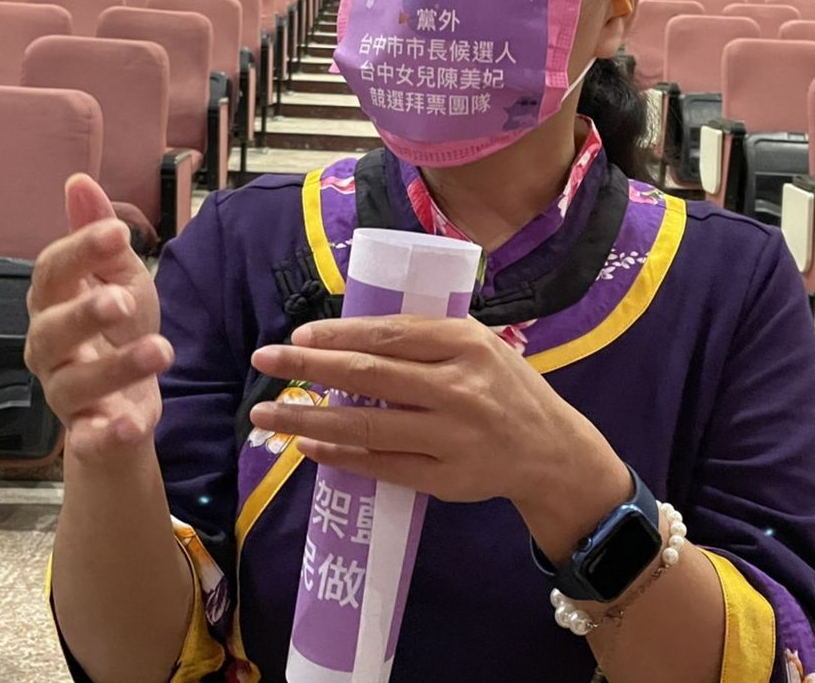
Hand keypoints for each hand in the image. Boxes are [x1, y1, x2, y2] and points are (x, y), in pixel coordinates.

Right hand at [24, 174, 172, 464]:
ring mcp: (65, 394)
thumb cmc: (118, 332)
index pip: (52, 273)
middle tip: (122, 299)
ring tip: (159, 350)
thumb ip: (99, 237)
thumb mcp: (120, 278)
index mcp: (54, 304)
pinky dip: (108, 434)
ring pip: (75, 384)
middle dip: (85, 313)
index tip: (117, 231)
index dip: (79, 251)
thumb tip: (78, 181)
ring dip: (116, 367)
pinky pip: (89, 439)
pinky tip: (132, 424)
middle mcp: (49, 349)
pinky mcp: (89, 434)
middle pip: (52, 331)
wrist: (128, 404)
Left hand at [248, 315, 631, 561]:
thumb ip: (426, 339)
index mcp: (466, 345)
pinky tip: (309, 444)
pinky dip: (340, 455)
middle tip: (263, 361)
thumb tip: (347, 334)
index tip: (298, 336)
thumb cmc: (505, 388)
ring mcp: (451, 438)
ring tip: (267, 414)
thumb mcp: (479, 346)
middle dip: (308, 367)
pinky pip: (380, 466)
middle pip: (369, 376)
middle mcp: (458, 389)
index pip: (390, 334)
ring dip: (309, 418)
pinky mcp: (445, 479)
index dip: (339, 334)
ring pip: (366, 426)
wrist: (552, 452)